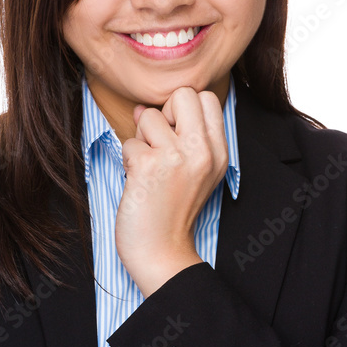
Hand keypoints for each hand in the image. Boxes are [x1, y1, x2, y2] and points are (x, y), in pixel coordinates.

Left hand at [115, 86, 228, 296]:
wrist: (162, 252)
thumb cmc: (172, 212)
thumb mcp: (191, 172)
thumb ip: (176, 136)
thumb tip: (142, 108)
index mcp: (218, 152)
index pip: (207, 97)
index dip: (184, 109)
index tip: (176, 134)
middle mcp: (202, 151)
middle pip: (183, 94)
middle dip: (164, 113)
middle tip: (160, 143)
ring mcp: (176, 158)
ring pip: (147, 116)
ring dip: (140, 140)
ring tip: (148, 168)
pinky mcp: (148, 167)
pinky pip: (129, 142)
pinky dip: (128, 160)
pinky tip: (137, 182)